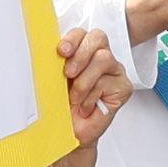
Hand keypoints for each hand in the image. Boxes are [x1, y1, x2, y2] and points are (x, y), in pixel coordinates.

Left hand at [56, 29, 126, 147]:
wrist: (70, 133)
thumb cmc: (62, 106)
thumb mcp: (54, 80)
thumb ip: (55, 62)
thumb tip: (45, 50)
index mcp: (83, 52)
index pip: (82, 33)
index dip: (72, 39)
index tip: (61, 51)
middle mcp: (101, 58)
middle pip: (98, 38)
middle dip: (80, 55)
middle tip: (68, 73)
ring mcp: (114, 72)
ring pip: (104, 59)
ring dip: (84, 80)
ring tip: (75, 97)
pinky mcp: (123, 88)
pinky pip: (107, 82)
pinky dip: (91, 96)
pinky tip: (86, 107)